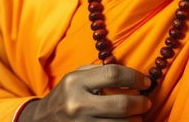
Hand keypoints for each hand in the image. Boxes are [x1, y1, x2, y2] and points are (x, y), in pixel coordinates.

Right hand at [18, 64, 151, 120]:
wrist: (42, 119)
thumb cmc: (66, 94)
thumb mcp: (76, 76)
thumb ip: (99, 72)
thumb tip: (131, 75)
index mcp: (76, 81)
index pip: (113, 74)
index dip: (134, 77)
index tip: (146, 82)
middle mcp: (78, 104)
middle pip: (120, 104)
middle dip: (140, 103)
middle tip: (147, 102)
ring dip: (135, 121)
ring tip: (138, 115)